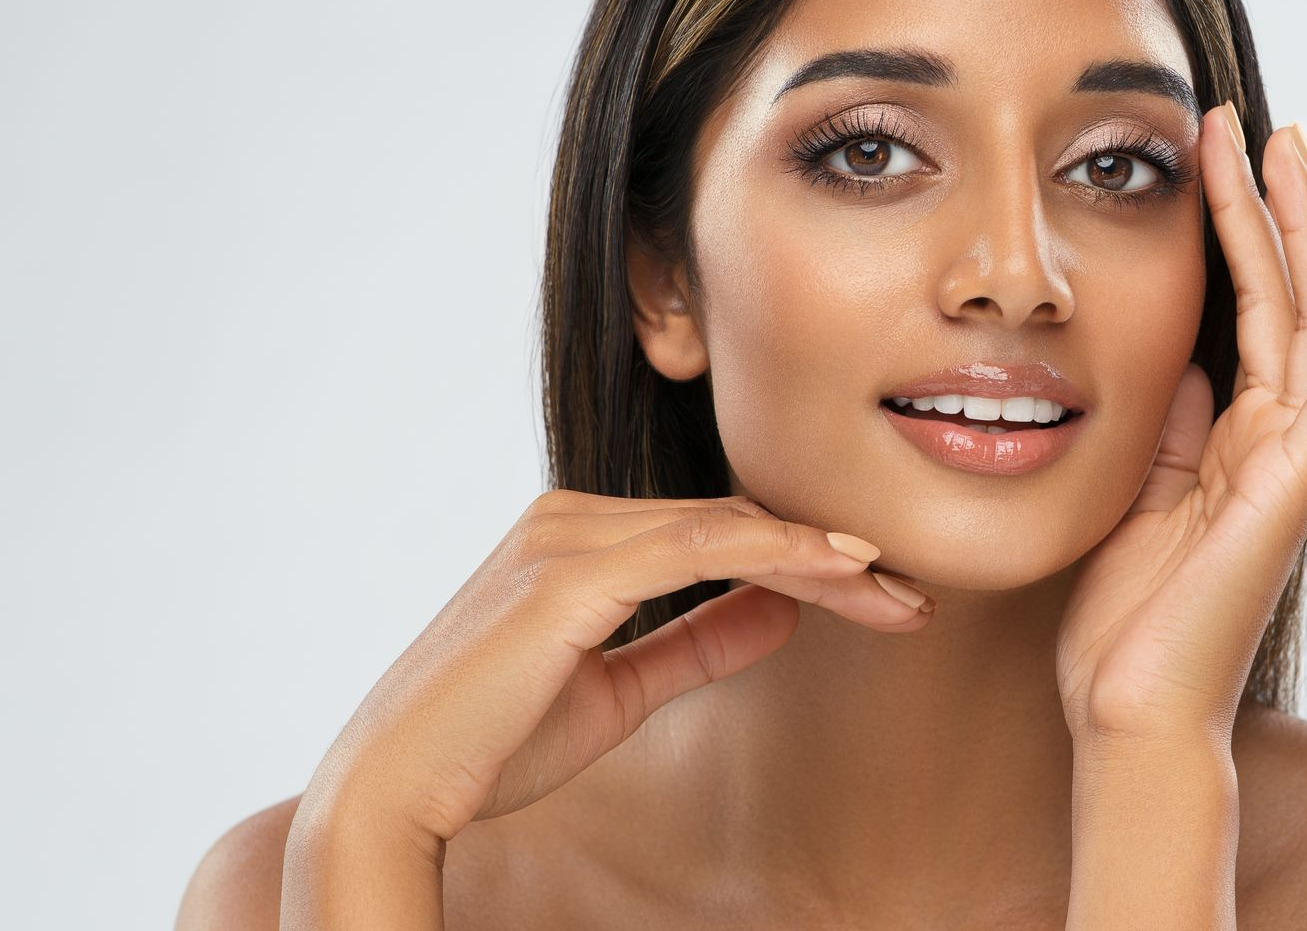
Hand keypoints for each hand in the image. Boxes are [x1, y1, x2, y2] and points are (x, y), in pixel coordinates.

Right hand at [295, 490, 934, 846]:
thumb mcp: (619, 691)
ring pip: (727, 527)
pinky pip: (700, 547)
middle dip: (829, 558)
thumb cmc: (490, 746)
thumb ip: (696, 641)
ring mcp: (567, 536)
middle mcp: (569, 518)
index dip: (802, 559)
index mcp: (574, 538)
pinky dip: (778, 554)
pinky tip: (839, 574)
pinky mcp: (571, 571)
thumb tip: (781, 609)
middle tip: (910, 595)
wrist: (396, 788)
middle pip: (731, 522)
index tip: (880, 594)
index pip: (715, 533)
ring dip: (821, 555)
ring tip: (895, 590)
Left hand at [1055, 101, 1306, 745]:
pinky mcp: (1292, 487)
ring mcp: (1292, 463)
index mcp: (1235, 441)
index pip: (1252, 315)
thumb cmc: (1124, 621)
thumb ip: (1167, 429)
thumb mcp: (1134, 496)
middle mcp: (1276, 442)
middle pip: (1298, 302)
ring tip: (1295, 148)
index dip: (1243, 236)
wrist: (1125, 711)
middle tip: (1273, 124)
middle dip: (1285, 211)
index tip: (1218, 158)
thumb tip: (1180, 362)